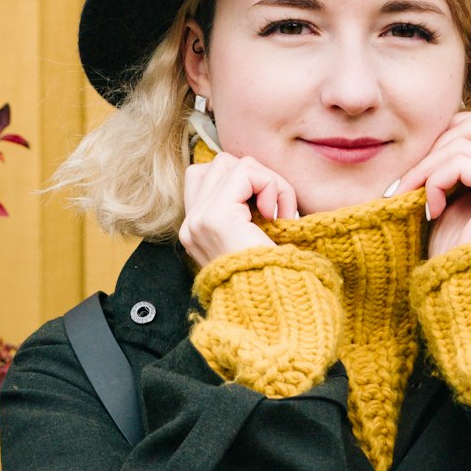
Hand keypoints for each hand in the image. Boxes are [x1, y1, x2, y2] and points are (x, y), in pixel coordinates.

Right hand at [179, 153, 298, 266]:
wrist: (276, 308)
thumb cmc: (276, 277)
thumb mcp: (255, 238)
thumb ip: (246, 210)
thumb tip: (259, 174)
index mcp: (196, 231)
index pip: (204, 176)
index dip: (242, 181)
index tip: (267, 210)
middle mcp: (191, 225)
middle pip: (218, 164)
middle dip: (256, 175)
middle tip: (277, 208)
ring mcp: (198, 220)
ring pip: (231, 162)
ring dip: (266, 179)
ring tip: (279, 211)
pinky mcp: (215, 217)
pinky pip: (246, 172)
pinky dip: (270, 184)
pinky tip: (277, 214)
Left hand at [396, 111, 470, 257]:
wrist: (464, 287)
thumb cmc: (452, 249)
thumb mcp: (447, 197)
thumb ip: (448, 165)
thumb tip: (429, 132)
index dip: (444, 137)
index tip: (417, 169)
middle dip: (432, 150)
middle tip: (405, 182)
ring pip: (463, 143)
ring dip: (427, 167)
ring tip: (413, 195)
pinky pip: (462, 163)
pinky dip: (436, 180)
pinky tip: (432, 208)